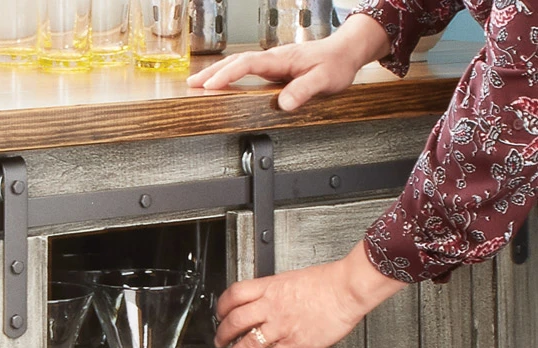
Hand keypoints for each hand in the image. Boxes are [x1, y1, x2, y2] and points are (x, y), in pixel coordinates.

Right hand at [186, 15, 390, 110]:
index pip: (247, 64)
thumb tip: (284, 105)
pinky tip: (220, 81)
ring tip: (197, 83)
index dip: (227, 74)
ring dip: (216, 72)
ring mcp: (271, 62)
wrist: (346, 51)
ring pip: (238, 63)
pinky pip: (245, 68)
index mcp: (281, 59)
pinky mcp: (273, 67)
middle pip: (235, 61)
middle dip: (212, 73)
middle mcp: (273, 58)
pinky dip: (228, 73)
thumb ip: (304, 91)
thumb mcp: (324, 80)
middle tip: (192, 84)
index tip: (211, 85)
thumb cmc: (336, 64)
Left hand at [214, 242, 405, 347]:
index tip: (219, 314)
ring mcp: (282, 326)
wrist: (347, 288)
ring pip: (248, 343)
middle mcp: (271, 306)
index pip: (234, 295)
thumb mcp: (291, 278)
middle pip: (235, 321)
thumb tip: (264, 298)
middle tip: (218, 341)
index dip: (222, 306)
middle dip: (222, 334)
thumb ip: (274, 291)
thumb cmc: (327, 282)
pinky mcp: (295, 343)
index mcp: (270, 288)